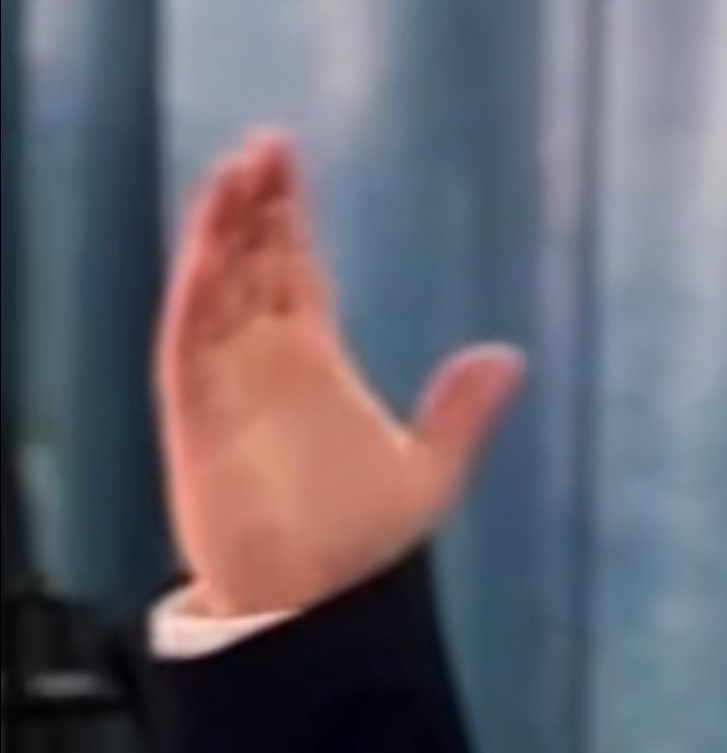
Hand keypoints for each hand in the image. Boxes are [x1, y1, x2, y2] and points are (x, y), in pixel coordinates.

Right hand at [154, 131, 525, 619]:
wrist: (312, 608)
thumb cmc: (356, 549)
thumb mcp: (427, 474)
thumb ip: (461, 413)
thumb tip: (511, 357)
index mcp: (311, 361)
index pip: (291, 266)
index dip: (287, 212)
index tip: (287, 157)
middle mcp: (262, 359)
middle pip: (250, 260)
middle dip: (254, 202)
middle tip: (267, 143)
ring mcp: (225, 381)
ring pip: (214, 285)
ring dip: (221, 229)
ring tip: (238, 170)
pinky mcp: (195, 411)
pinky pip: (188, 336)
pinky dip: (196, 288)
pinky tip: (209, 244)